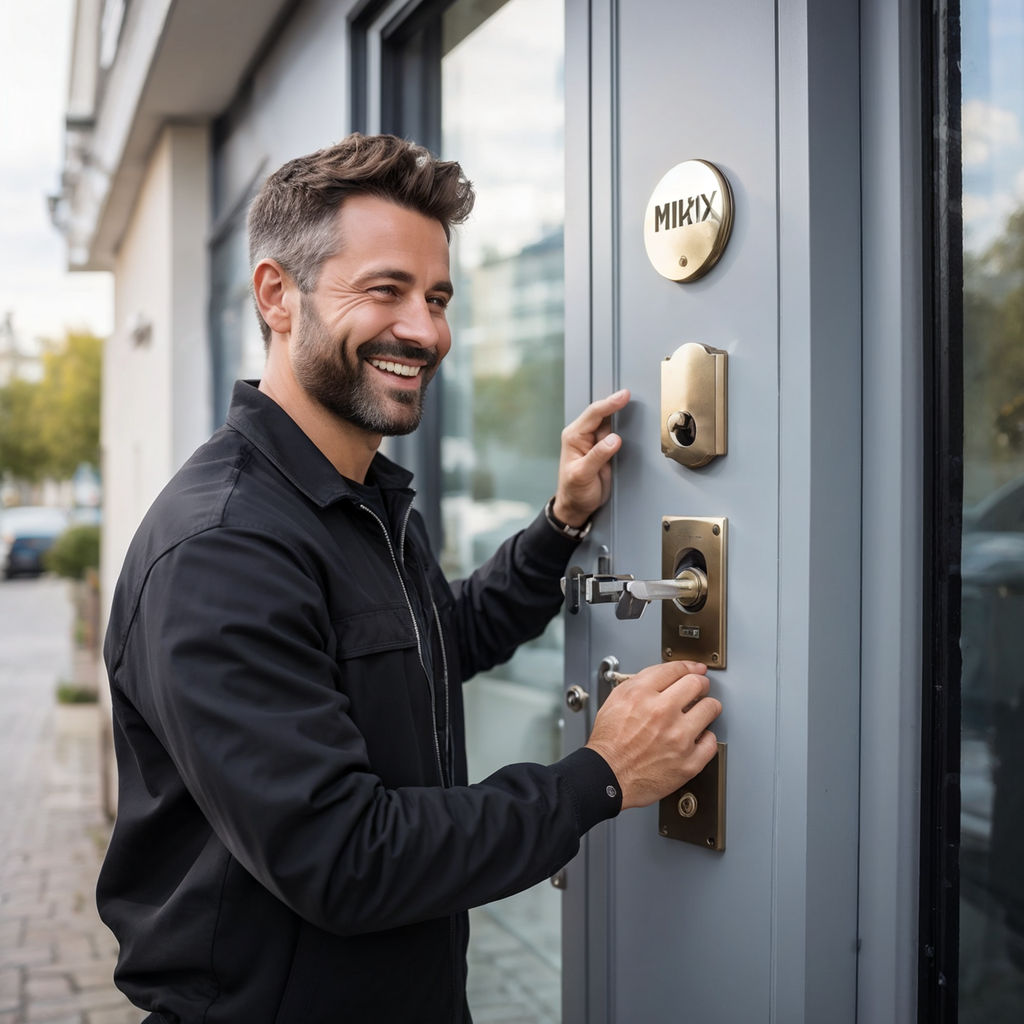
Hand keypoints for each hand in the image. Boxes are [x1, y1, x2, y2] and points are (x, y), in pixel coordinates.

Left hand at [552, 389, 629, 526]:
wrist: (577, 505)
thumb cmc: (574, 491)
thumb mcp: (582, 475)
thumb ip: (597, 456)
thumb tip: (613, 439)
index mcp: (574, 437)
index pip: (593, 414)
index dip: (609, 403)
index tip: (623, 396)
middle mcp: (583, 435)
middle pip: (602, 413)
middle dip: (616, 402)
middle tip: (630, 395)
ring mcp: (595, 441)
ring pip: (610, 421)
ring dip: (621, 413)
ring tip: (633, 404)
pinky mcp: (604, 448)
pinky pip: (615, 432)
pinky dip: (624, 425)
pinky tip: (631, 421)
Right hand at [585, 661, 720, 808]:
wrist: (607, 776)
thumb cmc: (609, 743)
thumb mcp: (616, 700)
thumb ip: (640, 684)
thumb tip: (664, 676)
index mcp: (642, 695)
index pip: (676, 669)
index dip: (690, 667)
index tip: (696, 669)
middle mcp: (662, 713)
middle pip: (697, 684)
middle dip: (701, 684)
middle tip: (700, 689)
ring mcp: (678, 738)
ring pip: (711, 709)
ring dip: (706, 708)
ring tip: (700, 713)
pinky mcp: (688, 762)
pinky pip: (711, 742)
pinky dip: (705, 739)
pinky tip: (696, 738)